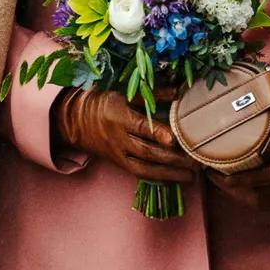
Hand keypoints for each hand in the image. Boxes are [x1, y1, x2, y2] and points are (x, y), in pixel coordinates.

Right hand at [54, 89, 197, 186]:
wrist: (75, 121)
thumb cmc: (103, 100)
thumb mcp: (123, 91)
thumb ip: (151, 93)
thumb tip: (179, 91)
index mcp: (118, 115)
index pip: (140, 126)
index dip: (157, 133)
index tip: (174, 139)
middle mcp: (117, 137)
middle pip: (146, 151)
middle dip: (171, 159)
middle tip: (194, 162)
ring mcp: (117, 152)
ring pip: (144, 167)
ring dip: (168, 173)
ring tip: (190, 175)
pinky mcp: (118, 163)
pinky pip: (138, 173)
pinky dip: (157, 177)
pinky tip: (174, 178)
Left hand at [211, 95, 269, 208]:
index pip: (266, 176)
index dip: (239, 179)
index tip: (217, 169)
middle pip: (257, 194)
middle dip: (229, 188)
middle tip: (208, 172)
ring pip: (260, 202)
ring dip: (235, 195)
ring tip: (216, 179)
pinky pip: (267, 203)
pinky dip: (247, 198)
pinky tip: (232, 187)